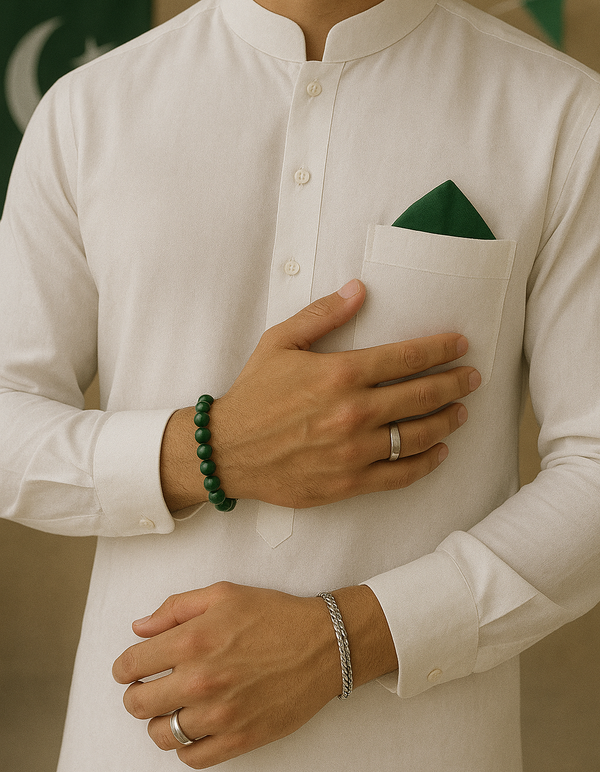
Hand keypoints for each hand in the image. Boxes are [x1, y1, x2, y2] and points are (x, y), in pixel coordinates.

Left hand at [112, 582, 394, 768]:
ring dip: (160, 722)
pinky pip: (192, 758)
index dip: (126, 668)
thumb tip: (140, 628)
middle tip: (150, 687)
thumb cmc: (275, 616)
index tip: (132, 669)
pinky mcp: (239, 738)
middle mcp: (200, 681)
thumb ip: (175, 608)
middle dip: (137, 694)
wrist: (324, 644)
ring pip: (162, 735)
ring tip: (174, 708)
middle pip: (137, 705)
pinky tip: (195, 728)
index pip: (130, 666)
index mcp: (191, 641)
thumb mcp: (223, 594)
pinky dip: (185, 747)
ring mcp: (219, 714)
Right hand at [161, 279, 479, 510]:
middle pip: (422, 395)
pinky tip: (439, 452)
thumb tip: (359, 289)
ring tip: (461, 411)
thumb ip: (322, 315)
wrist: (226, 451)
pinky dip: (426, 463)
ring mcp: (354, 450)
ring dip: (447, 421)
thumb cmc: (253, 394)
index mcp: (340, 374)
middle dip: (454, 384)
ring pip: (418, 435)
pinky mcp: (350, 481)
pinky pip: (400, 474)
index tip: (460, 345)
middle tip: (473, 378)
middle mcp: (354, 412)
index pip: (406, 357)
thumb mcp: (279, 342)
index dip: (440, 349)